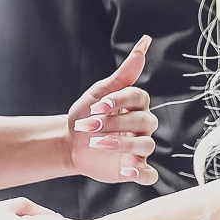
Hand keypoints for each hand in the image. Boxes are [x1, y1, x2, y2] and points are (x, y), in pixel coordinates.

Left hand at [69, 39, 160, 187]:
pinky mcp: (135, 169)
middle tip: (89, 125)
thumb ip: (124, 73)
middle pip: (143, 122)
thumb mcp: (100, 92)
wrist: (69, 142)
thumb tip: (143, 44)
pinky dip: (143, 174)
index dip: (119, 101)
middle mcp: (143, 126)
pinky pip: (150, 174)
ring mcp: (140, 148)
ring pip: (146, 145)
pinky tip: (129, 170)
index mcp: (138, 105)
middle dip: (115, 123)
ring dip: (122, 144)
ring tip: (96, 143)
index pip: (139, 98)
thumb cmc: (86, 114)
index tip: (97, 105)